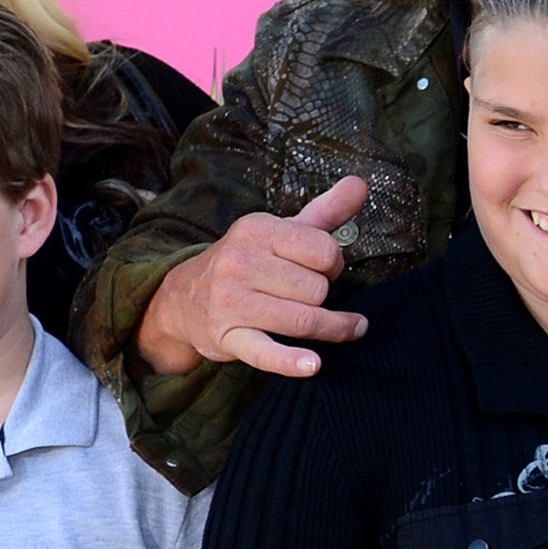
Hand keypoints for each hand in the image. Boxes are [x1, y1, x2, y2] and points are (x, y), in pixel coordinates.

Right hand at [134, 176, 369, 378]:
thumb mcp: (282, 230)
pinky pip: (266, 352)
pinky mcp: (228, 337)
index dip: (333, 264)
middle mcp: (239, 261)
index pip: (325, 251)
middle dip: (324, 296)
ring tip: (343, 329)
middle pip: (318, 289)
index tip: (323, 269)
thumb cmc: (249, 261)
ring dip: (331, 328)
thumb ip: (326, 210)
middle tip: (310, 295)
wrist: (186, 298)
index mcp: (256, 229)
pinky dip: (291, 361)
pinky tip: (313, 364)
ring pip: (304, 319)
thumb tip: (361, 183)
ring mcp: (231, 301)